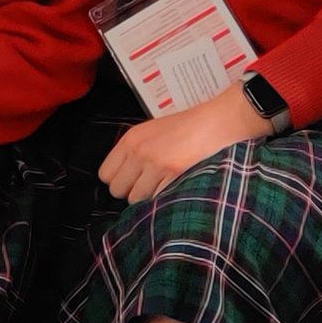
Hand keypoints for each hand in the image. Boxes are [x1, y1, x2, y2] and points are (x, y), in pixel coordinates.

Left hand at [98, 81, 269, 203]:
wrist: (216, 123)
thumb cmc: (187, 127)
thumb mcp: (152, 132)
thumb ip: (134, 152)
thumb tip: (121, 180)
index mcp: (131, 139)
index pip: (105, 174)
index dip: (118, 181)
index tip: (130, 181)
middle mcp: (138, 152)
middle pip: (117, 190)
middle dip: (131, 192)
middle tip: (148, 186)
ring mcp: (155, 164)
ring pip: (136, 199)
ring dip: (148, 198)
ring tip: (163, 187)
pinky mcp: (173, 175)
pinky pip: (157, 199)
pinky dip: (164, 199)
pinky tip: (174, 188)